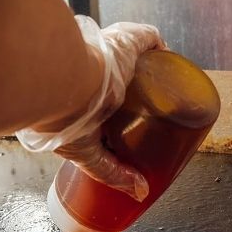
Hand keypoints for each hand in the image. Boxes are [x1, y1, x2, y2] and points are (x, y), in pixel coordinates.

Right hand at [16, 16, 164, 201]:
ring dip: (149, 69)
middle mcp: (92, 75)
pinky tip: (169, 60)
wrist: (62, 84)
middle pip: (121, 83)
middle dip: (135, 92)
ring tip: (165, 86)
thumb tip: (140, 191)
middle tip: (152, 109)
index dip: (116, 114)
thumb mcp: (85, 153)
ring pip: (135, 61)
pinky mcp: (127, 39)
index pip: (102, 106)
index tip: (131, 127)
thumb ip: (111, 172)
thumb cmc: (64, 118)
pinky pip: (149, 40)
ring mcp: (110, 55)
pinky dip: (159, 48)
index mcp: (79, 101)